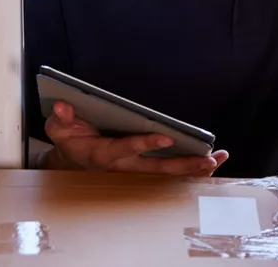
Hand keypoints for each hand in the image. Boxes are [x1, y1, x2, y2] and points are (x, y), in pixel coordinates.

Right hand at [43, 100, 227, 175]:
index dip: (145, 144)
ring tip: (220, 158)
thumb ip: (61, 118)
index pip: (127, 148)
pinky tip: (213, 161)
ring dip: (194, 168)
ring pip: (168, 173)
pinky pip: (171, 171)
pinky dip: (191, 167)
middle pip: (157, 169)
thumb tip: (64, 105)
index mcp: (103, 154)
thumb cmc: (70, 139)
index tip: (166, 138)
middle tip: (209, 158)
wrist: (73, 159)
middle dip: (184, 164)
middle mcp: (124, 166)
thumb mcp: (58, 128)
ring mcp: (136, 169)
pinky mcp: (144, 168)